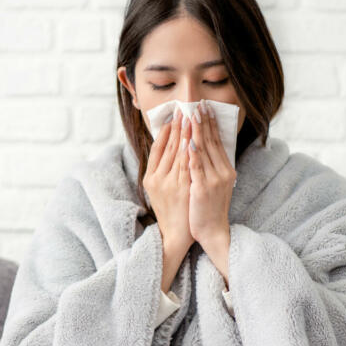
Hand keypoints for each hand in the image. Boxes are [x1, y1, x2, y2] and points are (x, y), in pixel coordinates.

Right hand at [143, 106, 194, 254]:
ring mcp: (169, 184)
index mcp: (150, 178)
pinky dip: (190, 150)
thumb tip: (174, 150)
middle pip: (167, 147)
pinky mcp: (182, 189)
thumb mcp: (162, 190)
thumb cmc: (172, 212)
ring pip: (177, 153)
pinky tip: (194, 137)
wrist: (177, 236)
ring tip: (191, 116)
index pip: (157, 148)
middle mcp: (157, 179)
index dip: (165, 131)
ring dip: (185, 133)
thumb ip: (165, 171)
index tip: (173, 116)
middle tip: (184, 109)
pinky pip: (187, 165)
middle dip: (177, 127)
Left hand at [188, 99, 235, 246]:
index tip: (205, 108)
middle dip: (204, 122)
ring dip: (196, 132)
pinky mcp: (203, 189)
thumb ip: (212, 167)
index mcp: (226, 170)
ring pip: (204, 151)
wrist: (214, 231)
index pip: (217, 142)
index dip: (211, 124)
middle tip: (198, 104)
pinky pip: (196, 168)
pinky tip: (187, 142)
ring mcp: (214, 180)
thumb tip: (202, 148)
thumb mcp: (216, 185)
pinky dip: (192, 154)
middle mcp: (223, 172)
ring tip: (191, 116)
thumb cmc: (210, 209)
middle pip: (211, 142)